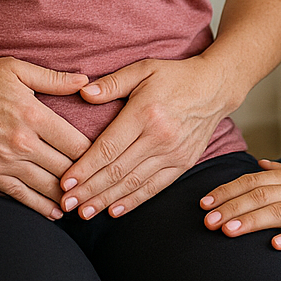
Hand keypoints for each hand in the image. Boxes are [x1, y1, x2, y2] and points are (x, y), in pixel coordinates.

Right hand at [0, 57, 91, 219]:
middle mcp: (23, 142)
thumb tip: (85, 82)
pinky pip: (20, 196)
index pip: (76, 142)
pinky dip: (40, 207)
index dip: (97, 154)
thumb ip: (53, 79)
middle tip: (105, 187)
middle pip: (66, 168)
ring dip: (68, 197)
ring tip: (86, 204)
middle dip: (87, 179)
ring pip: (47, 186)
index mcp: (34, 114)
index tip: (110, 159)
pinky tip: (55, 213)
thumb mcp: (16, 68)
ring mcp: (5, 161)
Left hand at [59, 56, 233, 219]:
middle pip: (117, 170)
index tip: (65, 182)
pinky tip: (115, 210)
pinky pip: (155, 187)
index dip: (85, 168)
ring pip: (134, 183)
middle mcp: (159, 136)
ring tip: (85, 212)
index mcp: (145, 113)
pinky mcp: (184, 163)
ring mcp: (174, 153)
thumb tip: (83, 94)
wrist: (215, 87)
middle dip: (89, 190)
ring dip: (106, 200)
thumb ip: (112, 83)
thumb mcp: (143, 68)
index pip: (108, 148)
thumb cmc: (175, 76)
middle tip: (66, 204)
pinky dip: (134, 201)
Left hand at [198, 157, 280, 249]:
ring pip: (280, 211)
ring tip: (229, 232)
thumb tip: (259, 163)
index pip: (252, 181)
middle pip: (260, 195)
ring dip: (252, 221)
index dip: (227, 192)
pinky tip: (276, 245)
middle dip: (231, 208)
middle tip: (207, 222)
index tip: (203, 203)